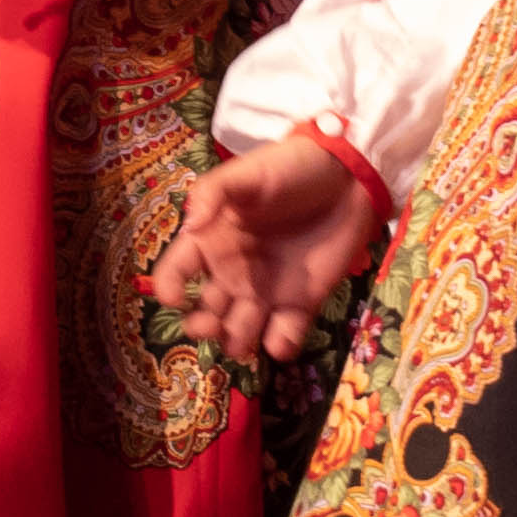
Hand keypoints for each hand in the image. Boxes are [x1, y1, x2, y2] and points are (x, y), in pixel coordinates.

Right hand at [149, 130, 390, 364]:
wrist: (347, 177)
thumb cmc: (289, 169)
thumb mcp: (247, 173)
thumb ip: (214, 193)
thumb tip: (189, 224)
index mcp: (211, 241)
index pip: (175, 272)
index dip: (169, 288)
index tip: (176, 298)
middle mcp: (232, 272)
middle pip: (204, 313)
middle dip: (202, 327)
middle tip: (213, 326)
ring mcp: (266, 291)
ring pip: (239, 332)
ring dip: (236, 343)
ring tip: (243, 339)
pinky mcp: (300, 304)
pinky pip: (283, 336)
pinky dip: (278, 346)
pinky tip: (279, 340)